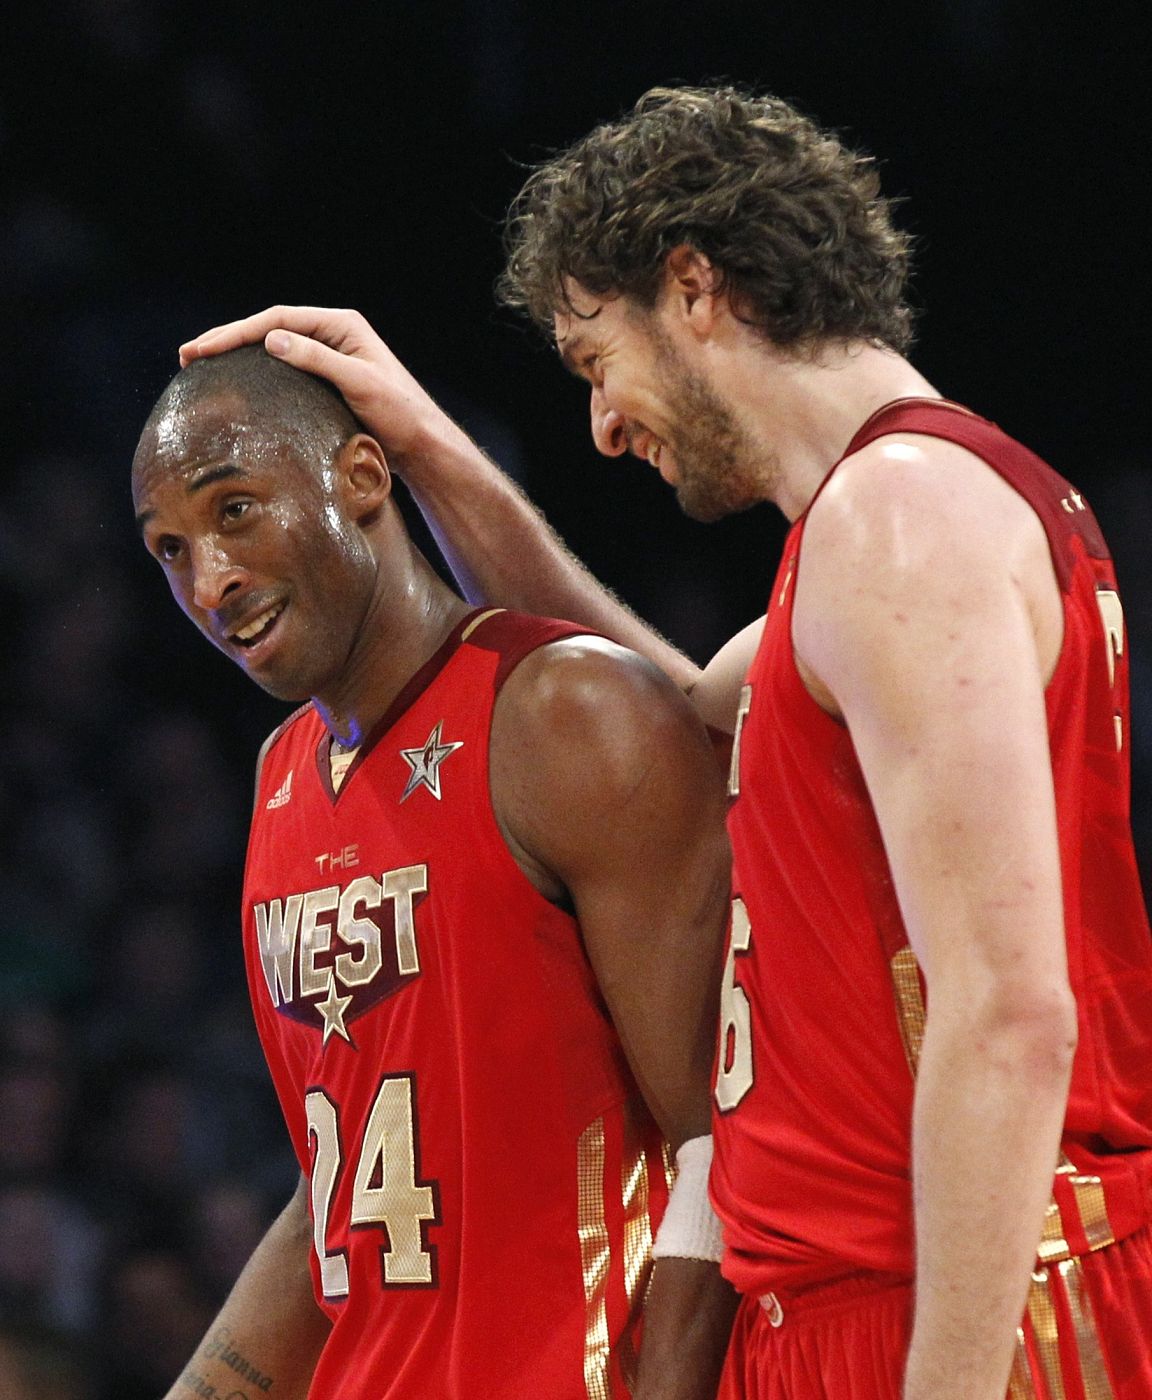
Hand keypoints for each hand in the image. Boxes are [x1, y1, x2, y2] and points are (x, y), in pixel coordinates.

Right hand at [179, 306, 450, 463]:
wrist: (422, 444)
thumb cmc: (400, 414)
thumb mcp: (360, 384)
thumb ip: (319, 360)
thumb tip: (272, 339)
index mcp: (341, 325)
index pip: (278, 320)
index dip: (237, 331)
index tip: (204, 348)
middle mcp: (333, 335)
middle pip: (270, 330)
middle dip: (228, 340)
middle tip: (188, 355)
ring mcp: (330, 357)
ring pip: (274, 348)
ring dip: (238, 355)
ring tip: (201, 365)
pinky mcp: (327, 381)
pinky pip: (284, 370)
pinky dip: (256, 373)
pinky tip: (237, 384)